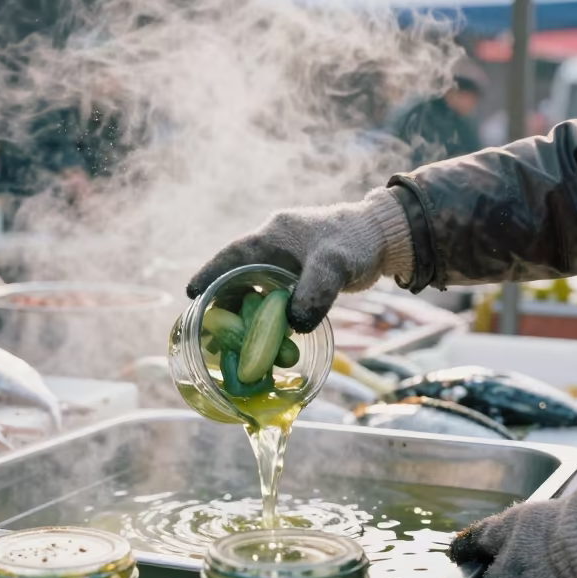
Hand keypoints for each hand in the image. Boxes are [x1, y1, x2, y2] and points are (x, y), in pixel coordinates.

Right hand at [187, 188, 413, 331]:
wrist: (385, 237)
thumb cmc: (357, 243)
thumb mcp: (334, 266)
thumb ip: (314, 293)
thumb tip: (294, 325)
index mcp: (273, 236)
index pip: (232, 255)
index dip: (210, 274)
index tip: (191, 293)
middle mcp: (274, 247)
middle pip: (238, 276)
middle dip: (226, 303)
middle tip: (215, 331)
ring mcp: (287, 262)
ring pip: (256, 290)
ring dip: (249, 314)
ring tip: (240, 341)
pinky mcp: (300, 276)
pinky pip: (274, 298)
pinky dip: (269, 316)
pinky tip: (271, 337)